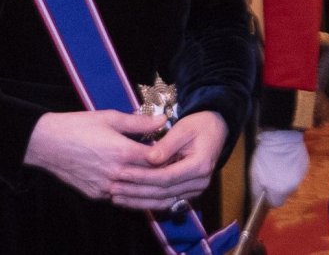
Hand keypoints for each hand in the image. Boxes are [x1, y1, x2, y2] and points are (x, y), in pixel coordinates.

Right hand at [23, 110, 168, 202]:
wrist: (46, 143)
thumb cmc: (78, 126)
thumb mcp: (110, 117)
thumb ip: (139, 122)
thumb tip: (163, 120)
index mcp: (122, 152)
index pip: (157, 159)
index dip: (170, 156)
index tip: (180, 152)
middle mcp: (116, 174)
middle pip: (150, 179)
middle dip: (165, 175)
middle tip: (178, 169)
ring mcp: (105, 187)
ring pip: (137, 194)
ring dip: (151, 190)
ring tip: (165, 183)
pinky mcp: (96, 195)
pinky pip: (120, 198)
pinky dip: (133, 194)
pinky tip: (141, 188)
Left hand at [108, 111, 228, 211]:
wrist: (216, 130)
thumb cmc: (198, 125)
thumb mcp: (183, 128)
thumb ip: (167, 145)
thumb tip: (150, 159)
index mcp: (200, 166)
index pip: (166, 177)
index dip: (143, 176)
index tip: (122, 172)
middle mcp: (200, 183)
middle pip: (163, 192)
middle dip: (136, 191)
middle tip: (113, 188)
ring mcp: (195, 191)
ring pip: (163, 201)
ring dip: (138, 201)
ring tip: (116, 197)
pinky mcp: (188, 194)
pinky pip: (166, 202)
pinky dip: (147, 202)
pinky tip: (129, 200)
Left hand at [249, 129, 308, 206]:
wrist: (281, 135)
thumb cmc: (266, 154)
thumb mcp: (254, 173)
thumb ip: (256, 190)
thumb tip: (258, 199)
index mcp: (280, 190)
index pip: (276, 204)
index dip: (270, 198)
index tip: (266, 191)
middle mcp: (293, 186)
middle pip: (284, 194)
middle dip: (277, 188)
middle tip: (270, 176)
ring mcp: (301, 176)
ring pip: (291, 184)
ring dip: (285, 179)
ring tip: (278, 166)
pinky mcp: (305, 166)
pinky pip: (296, 174)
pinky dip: (291, 170)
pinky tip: (285, 160)